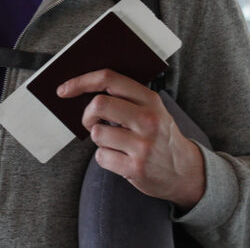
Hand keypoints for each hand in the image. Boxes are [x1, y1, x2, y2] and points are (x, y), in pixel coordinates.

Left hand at [57, 69, 205, 208]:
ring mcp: (142, 145)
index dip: (81, 81)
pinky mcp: (135, 167)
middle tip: (91, 121)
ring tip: (115, 143)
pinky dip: (105, 158)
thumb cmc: (160, 135)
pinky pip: (101, 157)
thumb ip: (126, 98)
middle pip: (98, 105)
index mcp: (150, 99)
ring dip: (99, 139)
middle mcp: (147, 120)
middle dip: (87, 115)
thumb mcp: (153, 109)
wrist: (185, 171)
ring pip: (97, 133)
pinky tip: (120, 158)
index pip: (109, 79)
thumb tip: (86, 90)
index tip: (64, 90)